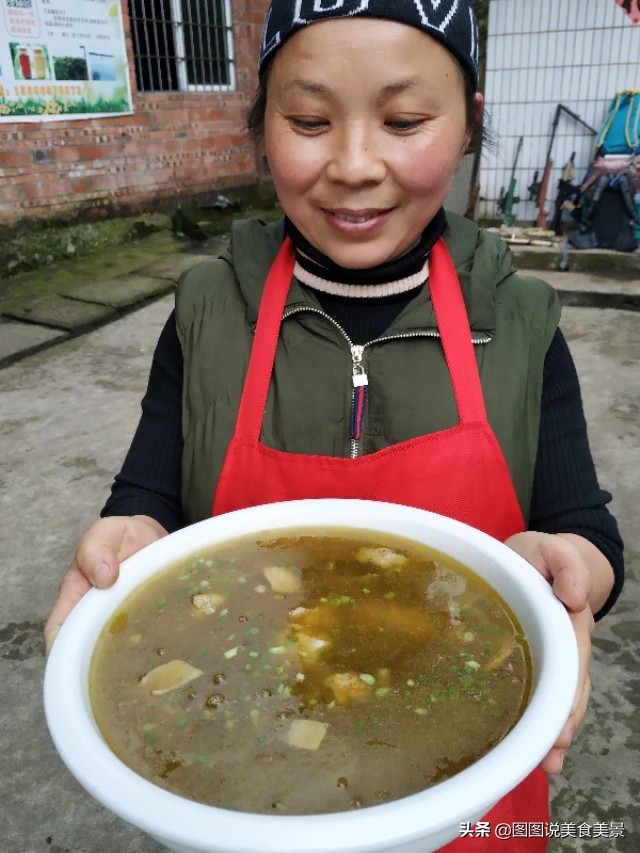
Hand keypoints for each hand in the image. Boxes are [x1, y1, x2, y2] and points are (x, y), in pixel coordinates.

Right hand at [44, 515, 167, 654]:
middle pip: (88, 648)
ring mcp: (119, 620)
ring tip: (145, 662)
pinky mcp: (142, 620)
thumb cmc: (119, 536)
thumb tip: (103, 578)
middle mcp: (94, 614)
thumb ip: (96, 550)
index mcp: (75, 597)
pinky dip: (151, 645)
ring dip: (127, 657)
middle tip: (121, 666)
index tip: (79, 665)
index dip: (63, 652)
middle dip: (99, 662)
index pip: (60, 631)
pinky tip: (164, 649)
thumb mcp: (105, 533)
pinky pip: (144, 638)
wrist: (149, 534)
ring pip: (117, 649)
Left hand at [504, 531, 596, 774]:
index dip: (566, 692)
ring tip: (548, 763)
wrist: (540, 558)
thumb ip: (565, 564)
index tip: (560, 725)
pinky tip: (538, 749)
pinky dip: (546, 720)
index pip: (572, 659)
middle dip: (562, 722)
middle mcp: (569, 641)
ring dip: (557, 730)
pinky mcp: (544, 659)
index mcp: (569, 617)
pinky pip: (550, 691)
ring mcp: (559, 653)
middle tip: (551, 756)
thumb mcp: (549, 549)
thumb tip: (574, 597)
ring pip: (564, 696)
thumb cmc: (540, 555)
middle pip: (570, 687)